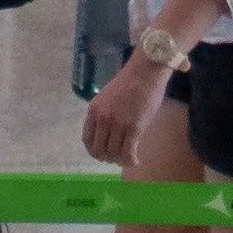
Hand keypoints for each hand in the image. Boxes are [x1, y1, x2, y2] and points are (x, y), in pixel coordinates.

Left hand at [80, 49, 169, 167]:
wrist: (145, 72)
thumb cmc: (130, 82)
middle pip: (99, 150)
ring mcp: (117, 124)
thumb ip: (104, 114)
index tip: (103, 153)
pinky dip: (131, 161)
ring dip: (120, 160)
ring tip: (128, 158)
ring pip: (113, 154)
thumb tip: (108, 134)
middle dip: (108, 158)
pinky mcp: (134, 128)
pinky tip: (136, 161)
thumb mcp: (108, 97)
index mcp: (94, 110)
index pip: (87, 139)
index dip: (94, 151)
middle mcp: (102, 119)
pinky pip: (128, 153)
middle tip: (118, 157)